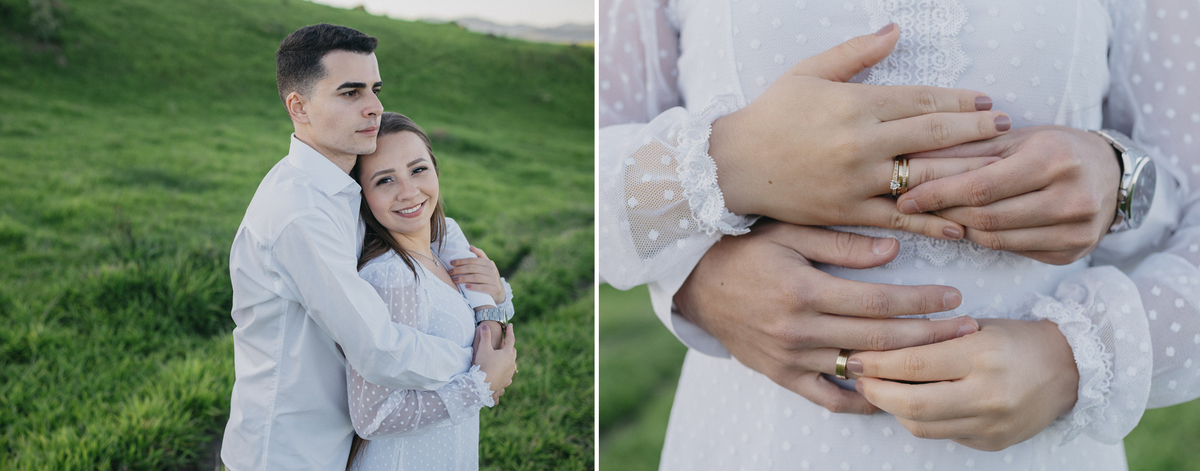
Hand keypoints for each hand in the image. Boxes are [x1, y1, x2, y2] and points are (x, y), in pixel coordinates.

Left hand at [450, 245, 504, 303]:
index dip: (461, 261)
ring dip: (463, 278)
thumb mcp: (486, 265)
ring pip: (476, 277)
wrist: (500, 291)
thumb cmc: (489, 277)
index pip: (473, 260)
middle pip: (472, 268)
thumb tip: (471, 246)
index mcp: (489, 263)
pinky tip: (466, 287)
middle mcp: (492, 270)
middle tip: (450, 272)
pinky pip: (483, 287)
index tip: (451, 263)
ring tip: (454, 280)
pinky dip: (474, 287)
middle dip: (459, 270)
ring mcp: (493, 280)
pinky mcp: (494, 289)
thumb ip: (480, 255)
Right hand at [472, 323, 516, 404]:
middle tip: (507, 341)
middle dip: (510, 345)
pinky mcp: (506, 381)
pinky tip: (505, 371)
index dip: (510, 331)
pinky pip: (509, 374)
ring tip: (506, 356)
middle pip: (513, 351)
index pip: (510, 339)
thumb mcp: (483, 348)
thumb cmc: (483, 365)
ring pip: (512, 363)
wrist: (481, 385)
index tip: (510, 325)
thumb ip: (485, 336)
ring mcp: (510, 373)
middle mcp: (511, 363)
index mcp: (507, 353)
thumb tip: (485, 325)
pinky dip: (507, 370)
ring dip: (509, 358)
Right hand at [673, 220, 978, 413]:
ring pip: (860, 368)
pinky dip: (861, 399)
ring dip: (906, 366)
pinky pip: (828, 397)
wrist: (696, 284)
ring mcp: (790, 357)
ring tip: (944, 359)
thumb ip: (840, 242)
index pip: (877, 301)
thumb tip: (892, 251)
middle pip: (878, 339)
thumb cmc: (744, 250)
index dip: (920, 301)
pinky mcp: (782, 375)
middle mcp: (798, 328)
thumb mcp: (788, 232)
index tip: (954, 297)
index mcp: (803, 289)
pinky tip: (892, 393)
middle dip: (930, 335)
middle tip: (967, 330)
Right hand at [709, 24, 1008, 240]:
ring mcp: (856, 180)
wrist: (730, 166)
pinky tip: (961, 226)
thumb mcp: (807, 73)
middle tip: (1007, 129)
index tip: (987, 102)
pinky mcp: (847, 212)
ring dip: (965, 173)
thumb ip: (855, 53)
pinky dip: (931, 222)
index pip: (921, 100)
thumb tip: (895, 30)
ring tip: (998, 171)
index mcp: (854, 104)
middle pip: (932, 136)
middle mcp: (861, 142)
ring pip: (923, 176)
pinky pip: (898, 218)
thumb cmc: (768, 116)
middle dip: (975, 132)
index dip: (959, 101)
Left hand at [851, 318, 1078, 450]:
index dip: (876, 363)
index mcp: (982, 355)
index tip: (854, 357)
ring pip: (921, 425)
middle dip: (875, 391)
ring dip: (892, 408)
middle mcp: (987, 394)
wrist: (1070, 369)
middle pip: (911, 403)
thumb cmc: (1017, 340)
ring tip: (879, 389)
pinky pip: (941, 434)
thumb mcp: (976, 327)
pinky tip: (911, 402)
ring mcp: (990, 423)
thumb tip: (879, 349)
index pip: (913, 363)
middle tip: (858, 377)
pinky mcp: (991, 443)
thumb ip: (932, 339)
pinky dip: (920, 419)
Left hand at [897, 125, 1121, 263]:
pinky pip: (1014, 251)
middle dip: (943, 212)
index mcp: (1053, 159)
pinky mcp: (1072, 252)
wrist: (1112, 173)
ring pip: (997, 239)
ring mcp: (1075, 230)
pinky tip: (972, 227)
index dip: (937, 194)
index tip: (905, 196)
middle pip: (986, 217)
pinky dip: (986, 240)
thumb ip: (966, 148)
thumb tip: (912, 158)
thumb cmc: (1054, 148)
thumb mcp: (1015, 137)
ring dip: (960, 228)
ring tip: (939, 215)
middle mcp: (1071, 197)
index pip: (981, 186)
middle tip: (914, 207)